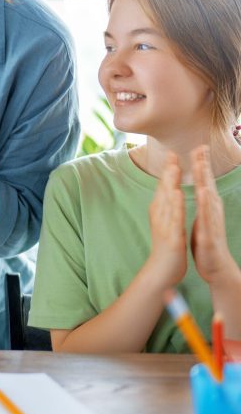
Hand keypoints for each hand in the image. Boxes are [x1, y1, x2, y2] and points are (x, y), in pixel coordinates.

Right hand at [146, 152, 187, 287]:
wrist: (161, 271)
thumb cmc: (166, 247)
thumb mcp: (165, 223)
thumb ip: (166, 208)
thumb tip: (167, 193)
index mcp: (160, 212)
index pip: (163, 187)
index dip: (167, 171)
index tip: (172, 154)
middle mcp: (159, 216)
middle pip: (163, 190)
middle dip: (168, 171)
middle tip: (171, 154)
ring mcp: (164, 225)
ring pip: (167, 201)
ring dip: (169, 183)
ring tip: (174, 168)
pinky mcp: (171, 236)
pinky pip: (173, 218)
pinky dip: (174, 205)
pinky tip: (176, 194)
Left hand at [191, 145, 236, 283]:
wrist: (216, 267)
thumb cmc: (207, 241)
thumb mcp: (203, 217)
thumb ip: (202, 201)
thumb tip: (202, 186)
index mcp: (208, 206)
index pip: (204, 181)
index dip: (201, 164)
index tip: (198, 146)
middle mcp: (212, 211)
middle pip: (208, 184)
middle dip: (204, 166)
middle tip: (201, 146)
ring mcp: (212, 222)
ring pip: (208, 197)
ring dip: (205, 180)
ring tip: (201, 164)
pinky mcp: (209, 234)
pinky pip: (206, 218)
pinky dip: (204, 205)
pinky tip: (202, 193)